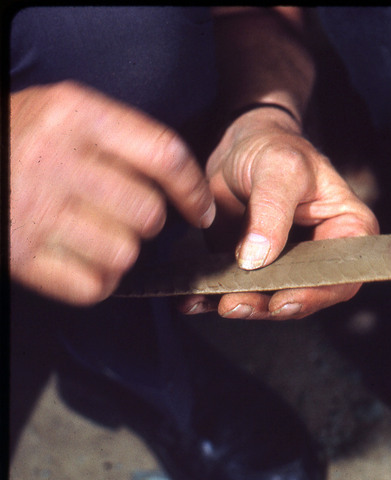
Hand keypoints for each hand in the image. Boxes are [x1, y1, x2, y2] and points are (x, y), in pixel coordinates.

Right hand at [9, 81, 215, 305]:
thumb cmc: (16, 137)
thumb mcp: (62, 111)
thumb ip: (117, 135)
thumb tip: (181, 178)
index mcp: (75, 114)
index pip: (164, 154)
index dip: (194, 189)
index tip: (201, 209)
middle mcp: (55, 159)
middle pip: (148, 212)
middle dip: (148, 222)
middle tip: (126, 216)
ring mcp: (33, 210)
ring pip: (125, 253)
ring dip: (122, 252)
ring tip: (98, 236)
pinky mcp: (18, 254)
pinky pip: (92, 286)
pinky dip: (97, 282)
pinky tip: (84, 262)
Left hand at [178, 106, 378, 319]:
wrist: (240, 146)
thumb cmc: (275, 148)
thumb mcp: (280, 169)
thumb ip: (272, 211)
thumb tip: (257, 258)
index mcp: (348, 231)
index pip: (342, 276)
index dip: (316, 295)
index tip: (283, 300)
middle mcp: (322, 256)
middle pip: (305, 296)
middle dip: (270, 306)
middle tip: (238, 303)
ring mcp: (288, 266)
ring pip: (271, 301)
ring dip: (243, 306)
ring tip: (217, 301)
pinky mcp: (254, 269)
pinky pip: (239, 291)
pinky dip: (213, 299)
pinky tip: (194, 301)